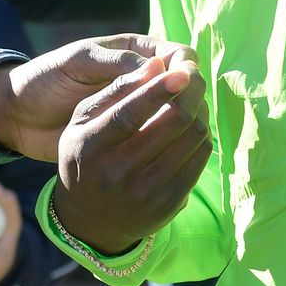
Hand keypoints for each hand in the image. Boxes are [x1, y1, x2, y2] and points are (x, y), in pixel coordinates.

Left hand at [0, 34, 202, 161]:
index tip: (186, 83)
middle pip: (184, 85)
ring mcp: (138, 109)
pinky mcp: (130, 136)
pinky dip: (169, 143)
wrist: (18, 115)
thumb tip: (160, 68)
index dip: (186, 68)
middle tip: (188, 115)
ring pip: (177, 113)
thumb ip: (115, 65)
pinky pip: (160, 138)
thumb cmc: (44, 80)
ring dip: (184, 123)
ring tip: (180, 137)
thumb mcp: (76, 64)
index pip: (177, 54)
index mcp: (132, 52)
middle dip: (191, 98)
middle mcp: (141, 79)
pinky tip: (169, 154)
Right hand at [50, 51, 213, 255]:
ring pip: (193, 138)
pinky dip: (202, 134)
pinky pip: (200, 159)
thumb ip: (116, 91)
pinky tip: (193, 123)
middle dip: (191, 92)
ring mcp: (148, 192)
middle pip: (173, 123)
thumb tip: (155, 65)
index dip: (159, 89)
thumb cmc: (85, 157)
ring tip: (193, 96)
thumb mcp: (83, 121)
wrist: (90, 221)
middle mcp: (120, 174)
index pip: (130, 114)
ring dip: (200, 110)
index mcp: (92, 148)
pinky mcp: (170, 204)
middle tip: (194, 74)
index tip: (182, 70)